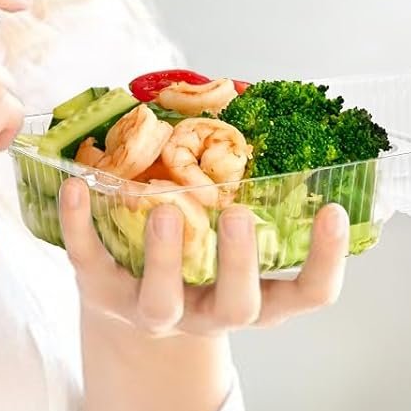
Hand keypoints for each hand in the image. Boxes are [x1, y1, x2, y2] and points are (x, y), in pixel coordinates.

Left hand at [59, 181, 349, 336]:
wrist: (128, 306)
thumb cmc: (197, 254)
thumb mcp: (228, 234)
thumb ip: (246, 186)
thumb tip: (250, 97)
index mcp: (257, 296)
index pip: (309, 294)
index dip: (327, 260)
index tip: (334, 210)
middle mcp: (212, 311)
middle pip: (239, 305)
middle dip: (239, 261)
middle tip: (238, 215)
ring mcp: (156, 313)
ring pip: (163, 303)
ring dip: (166, 258)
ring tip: (167, 209)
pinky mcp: (102, 295)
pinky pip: (90, 263)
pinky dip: (80, 224)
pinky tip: (76, 186)